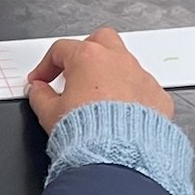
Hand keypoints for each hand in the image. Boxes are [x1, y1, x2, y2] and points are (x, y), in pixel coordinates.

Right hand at [26, 27, 173, 133]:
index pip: (61, 50)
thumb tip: (37, 91)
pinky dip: (130, 94)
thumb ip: (39, 96)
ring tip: (97, 96)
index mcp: (88, 58)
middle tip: (75, 72)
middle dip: (85, 52)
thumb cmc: (88, 132)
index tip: (41, 80)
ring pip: (125, 62)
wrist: (118, 155)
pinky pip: (142, 87)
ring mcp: (140, 75)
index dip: (46, 66)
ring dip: (110, 73)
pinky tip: (120, 112)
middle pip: (100, 40)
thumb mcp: (49, 113)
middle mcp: (117, 60)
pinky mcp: (156, 95)